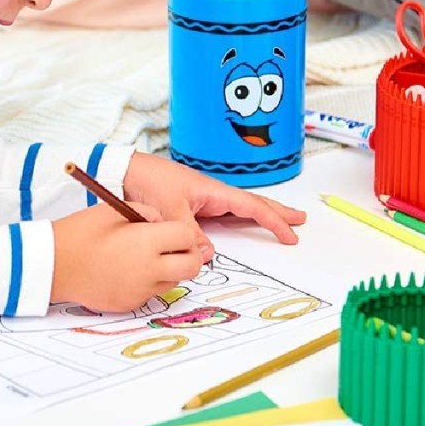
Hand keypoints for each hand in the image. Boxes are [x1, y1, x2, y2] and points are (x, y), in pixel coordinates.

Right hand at [51, 201, 202, 311]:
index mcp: (147, 242)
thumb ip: (148, 213)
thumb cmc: (81, 232)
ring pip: (175, 282)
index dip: (183, 232)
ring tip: (146, 257)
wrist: (53, 264)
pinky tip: (129, 271)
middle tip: (174, 247)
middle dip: (188, 255)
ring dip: (170, 269)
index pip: (188, 238)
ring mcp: (140, 290)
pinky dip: (149, 282)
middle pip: (192, 266)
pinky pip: (152, 293)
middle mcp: (149, 269)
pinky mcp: (130, 304)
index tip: (172, 230)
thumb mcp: (116, 209)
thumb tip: (164, 224)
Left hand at [122, 152, 306, 262]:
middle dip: (277, 211)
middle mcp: (213, 193)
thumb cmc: (147, 182)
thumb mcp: (169, 211)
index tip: (291, 233)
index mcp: (212, 190)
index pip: (252, 206)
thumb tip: (208, 255)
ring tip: (281, 222)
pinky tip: (244, 223)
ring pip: (240, 208)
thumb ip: (190, 233)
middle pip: (253, 203)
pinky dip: (240, 219)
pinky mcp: (193, 204)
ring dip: (262, 214)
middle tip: (300, 220)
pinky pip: (225, 213)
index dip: (273, 221)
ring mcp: (204, 198)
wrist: (124, 171)